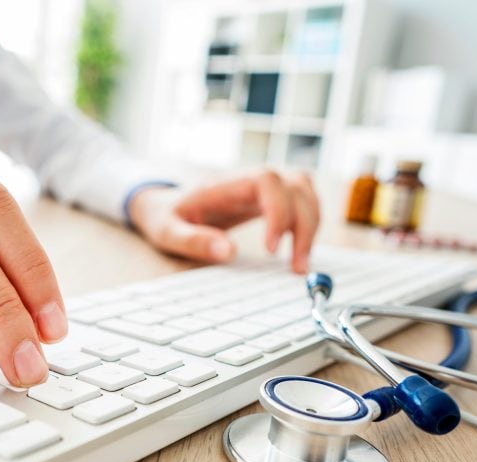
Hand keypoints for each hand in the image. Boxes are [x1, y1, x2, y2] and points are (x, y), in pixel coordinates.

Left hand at [128, 170, 319, 272]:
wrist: (165, 206)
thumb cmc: (166, 217)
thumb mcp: (167, 232)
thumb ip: (193, 240)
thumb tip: (227, 252)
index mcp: (223, 184)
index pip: (266, 181)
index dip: (277, 210)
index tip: (270, 248)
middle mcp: (247, 181)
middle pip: (295, 185)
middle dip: (303, 225)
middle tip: (296, 266)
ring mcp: (260, 189)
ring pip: (304, 191)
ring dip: (311, 225)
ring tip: (299, 264)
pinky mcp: (267, 201)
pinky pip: (301, 202)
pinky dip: (308, 225)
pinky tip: (298, 252)